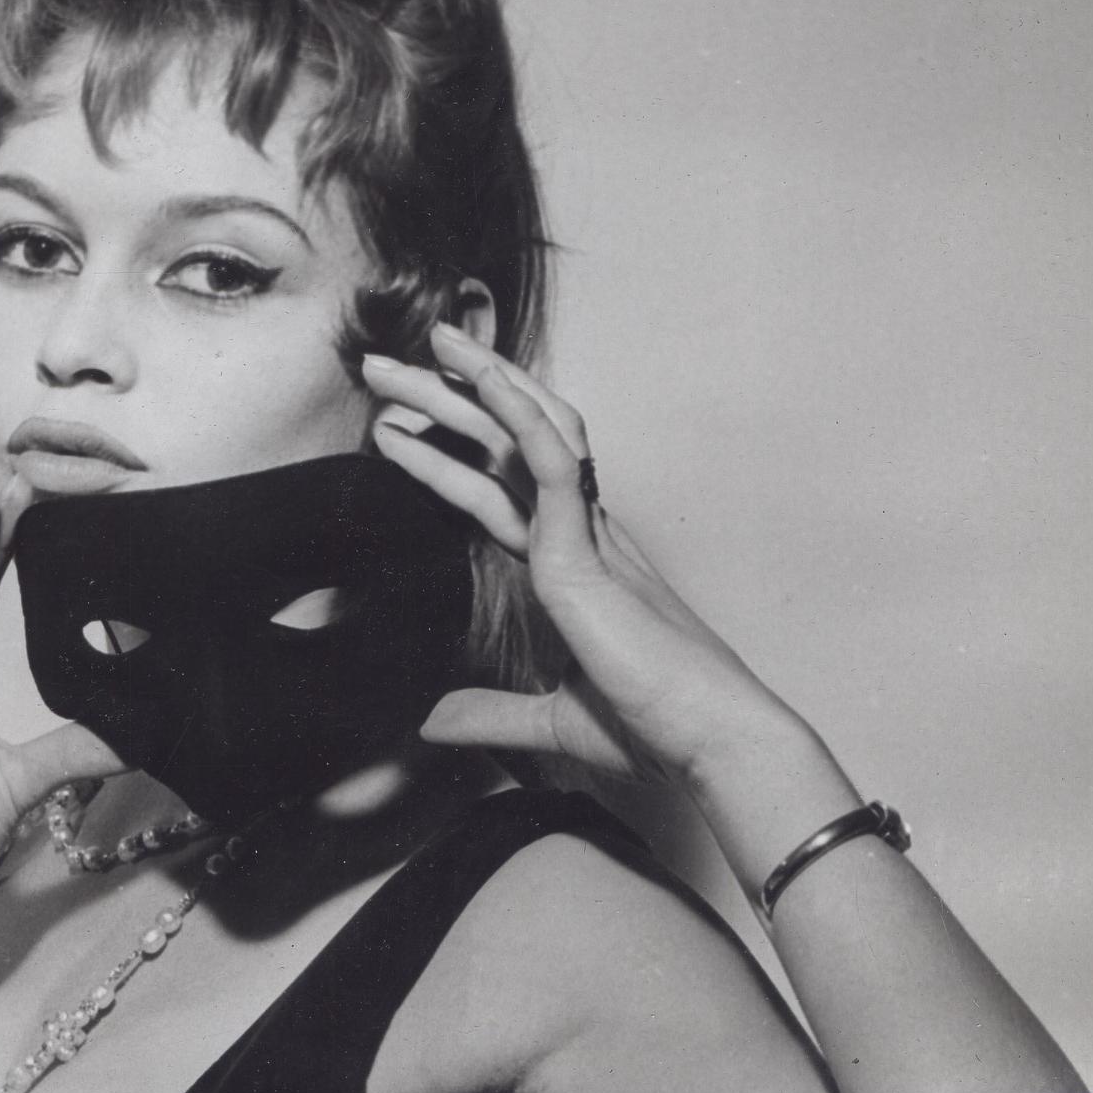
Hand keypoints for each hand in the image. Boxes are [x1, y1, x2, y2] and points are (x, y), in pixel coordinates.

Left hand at [367, 324, 794, 791]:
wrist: (708, 745)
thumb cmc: (654, 730)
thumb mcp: (550, 722)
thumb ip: (490, 714)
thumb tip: (432, 722)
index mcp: (575, 568)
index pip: (501, 491)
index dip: (447, 456)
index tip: (394, 430)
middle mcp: (584, 536)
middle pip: (505, 446)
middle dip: (445, 401)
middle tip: (384, 368)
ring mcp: (589, 535)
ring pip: (527, 434)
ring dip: (471, 386)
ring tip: (420, 348)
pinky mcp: (589, 550)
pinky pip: (552, 461)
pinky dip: (517, 413)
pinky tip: (480, 379)